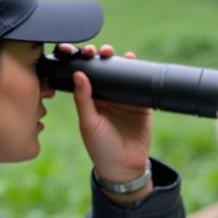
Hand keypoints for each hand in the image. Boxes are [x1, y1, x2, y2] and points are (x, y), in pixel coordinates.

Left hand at [61, 43, 152, 187]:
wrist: (125, 166)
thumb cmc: (101, 148)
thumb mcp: (89, 123)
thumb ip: (83, 100)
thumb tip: (78, 74)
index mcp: (89, 100)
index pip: (83, 75)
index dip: (79, 62)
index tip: (76, 52)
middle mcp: (106, 96)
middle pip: (102, 69)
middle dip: (98, 56)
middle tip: (97, 52)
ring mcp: (124, 97)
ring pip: (120, 72)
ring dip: (117, 59)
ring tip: (112, 53)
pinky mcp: (141, 102)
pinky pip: (139, 82)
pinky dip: (137, 69)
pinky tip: (133, 60)